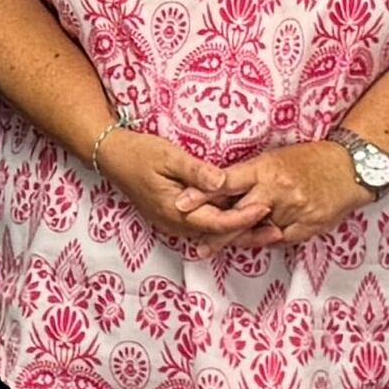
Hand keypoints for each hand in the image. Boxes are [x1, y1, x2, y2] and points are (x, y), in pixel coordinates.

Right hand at [89, 123, 269, 248]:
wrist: (111, 156)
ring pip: (212, 235)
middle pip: (218, 236)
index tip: (266, 208)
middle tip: (278, 232)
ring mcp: (172, 223)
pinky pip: (203, 228)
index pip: (217, 222)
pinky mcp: (172, 218)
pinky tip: (239, 220)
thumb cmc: (139, 152)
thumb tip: (223, 182)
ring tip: (266, 230)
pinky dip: (224, 227)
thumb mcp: (169, 156)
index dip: (244, 217)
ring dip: (238, 233)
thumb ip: (197, 172)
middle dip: (248, 234)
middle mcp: (174, 223)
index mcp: (175, 210)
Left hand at [202, 139, 373, 249]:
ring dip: (240, 238)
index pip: (227, 182)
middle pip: (239, 216)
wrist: (349, 168)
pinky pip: (279, 239)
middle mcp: (277, 191)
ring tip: (211, 248)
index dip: (203, 194)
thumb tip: (218, 187)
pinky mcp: (306, 227)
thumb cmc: (308, 160)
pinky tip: (259, 238)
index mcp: (265, 169)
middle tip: (196, 245)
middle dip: (216, 231)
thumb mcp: (274, 158)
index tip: (182, 203)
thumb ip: (249, 176)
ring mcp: (293, 211)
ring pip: (259, 232)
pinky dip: (268, 239)